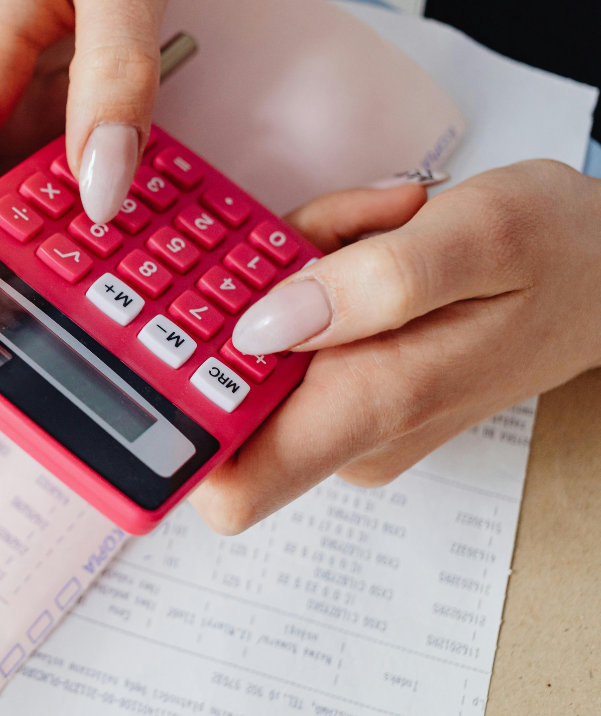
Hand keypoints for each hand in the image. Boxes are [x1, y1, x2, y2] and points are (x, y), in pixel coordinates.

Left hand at [189, 161, 600, 534]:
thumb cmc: (557, 251)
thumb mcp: (477, 237)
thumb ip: (372, 285)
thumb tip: (261, 328)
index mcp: (371, 408)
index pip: (232, 485)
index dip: (174, 432)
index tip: (158, 352)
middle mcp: (349, 428)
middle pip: (225, 384)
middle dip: (242, 297)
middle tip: (320, 239)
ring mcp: (348, 406)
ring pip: (254, 340)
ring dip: (288, 271)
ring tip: (369, 230)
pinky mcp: (350, 379)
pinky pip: (288, 324)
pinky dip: (310, 272)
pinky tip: (368, 239)